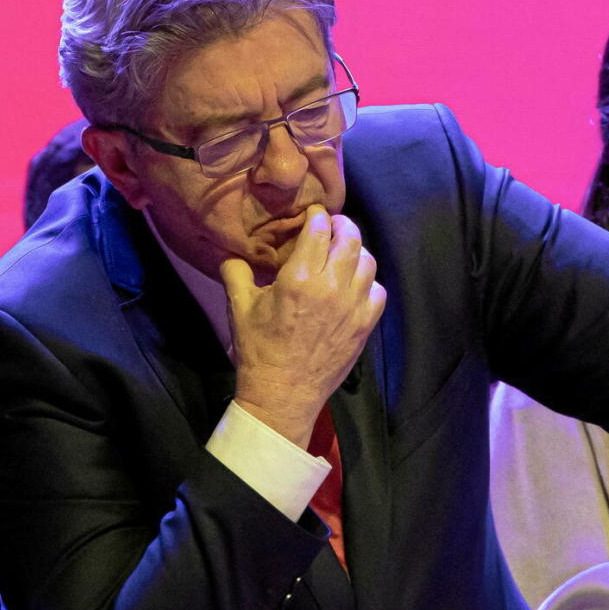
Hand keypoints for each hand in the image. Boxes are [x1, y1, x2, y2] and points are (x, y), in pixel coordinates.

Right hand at [221, 205, 385, 447]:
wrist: (283, 394)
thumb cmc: (258, 350)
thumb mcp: (239, 308)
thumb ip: (235, 272)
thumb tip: (230, 252)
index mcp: (298, 279)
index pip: (318, 229)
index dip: (317, 216)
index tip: (313, 215)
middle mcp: (331, 288)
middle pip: (350, 238)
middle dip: (342, 225)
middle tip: (333, 227)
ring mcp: (353, 307)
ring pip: (368, 261)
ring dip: (357, 251)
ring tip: (344, 253)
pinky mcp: (365, 326)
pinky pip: (378, 291)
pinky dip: (369, 282)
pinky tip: (355, 285)